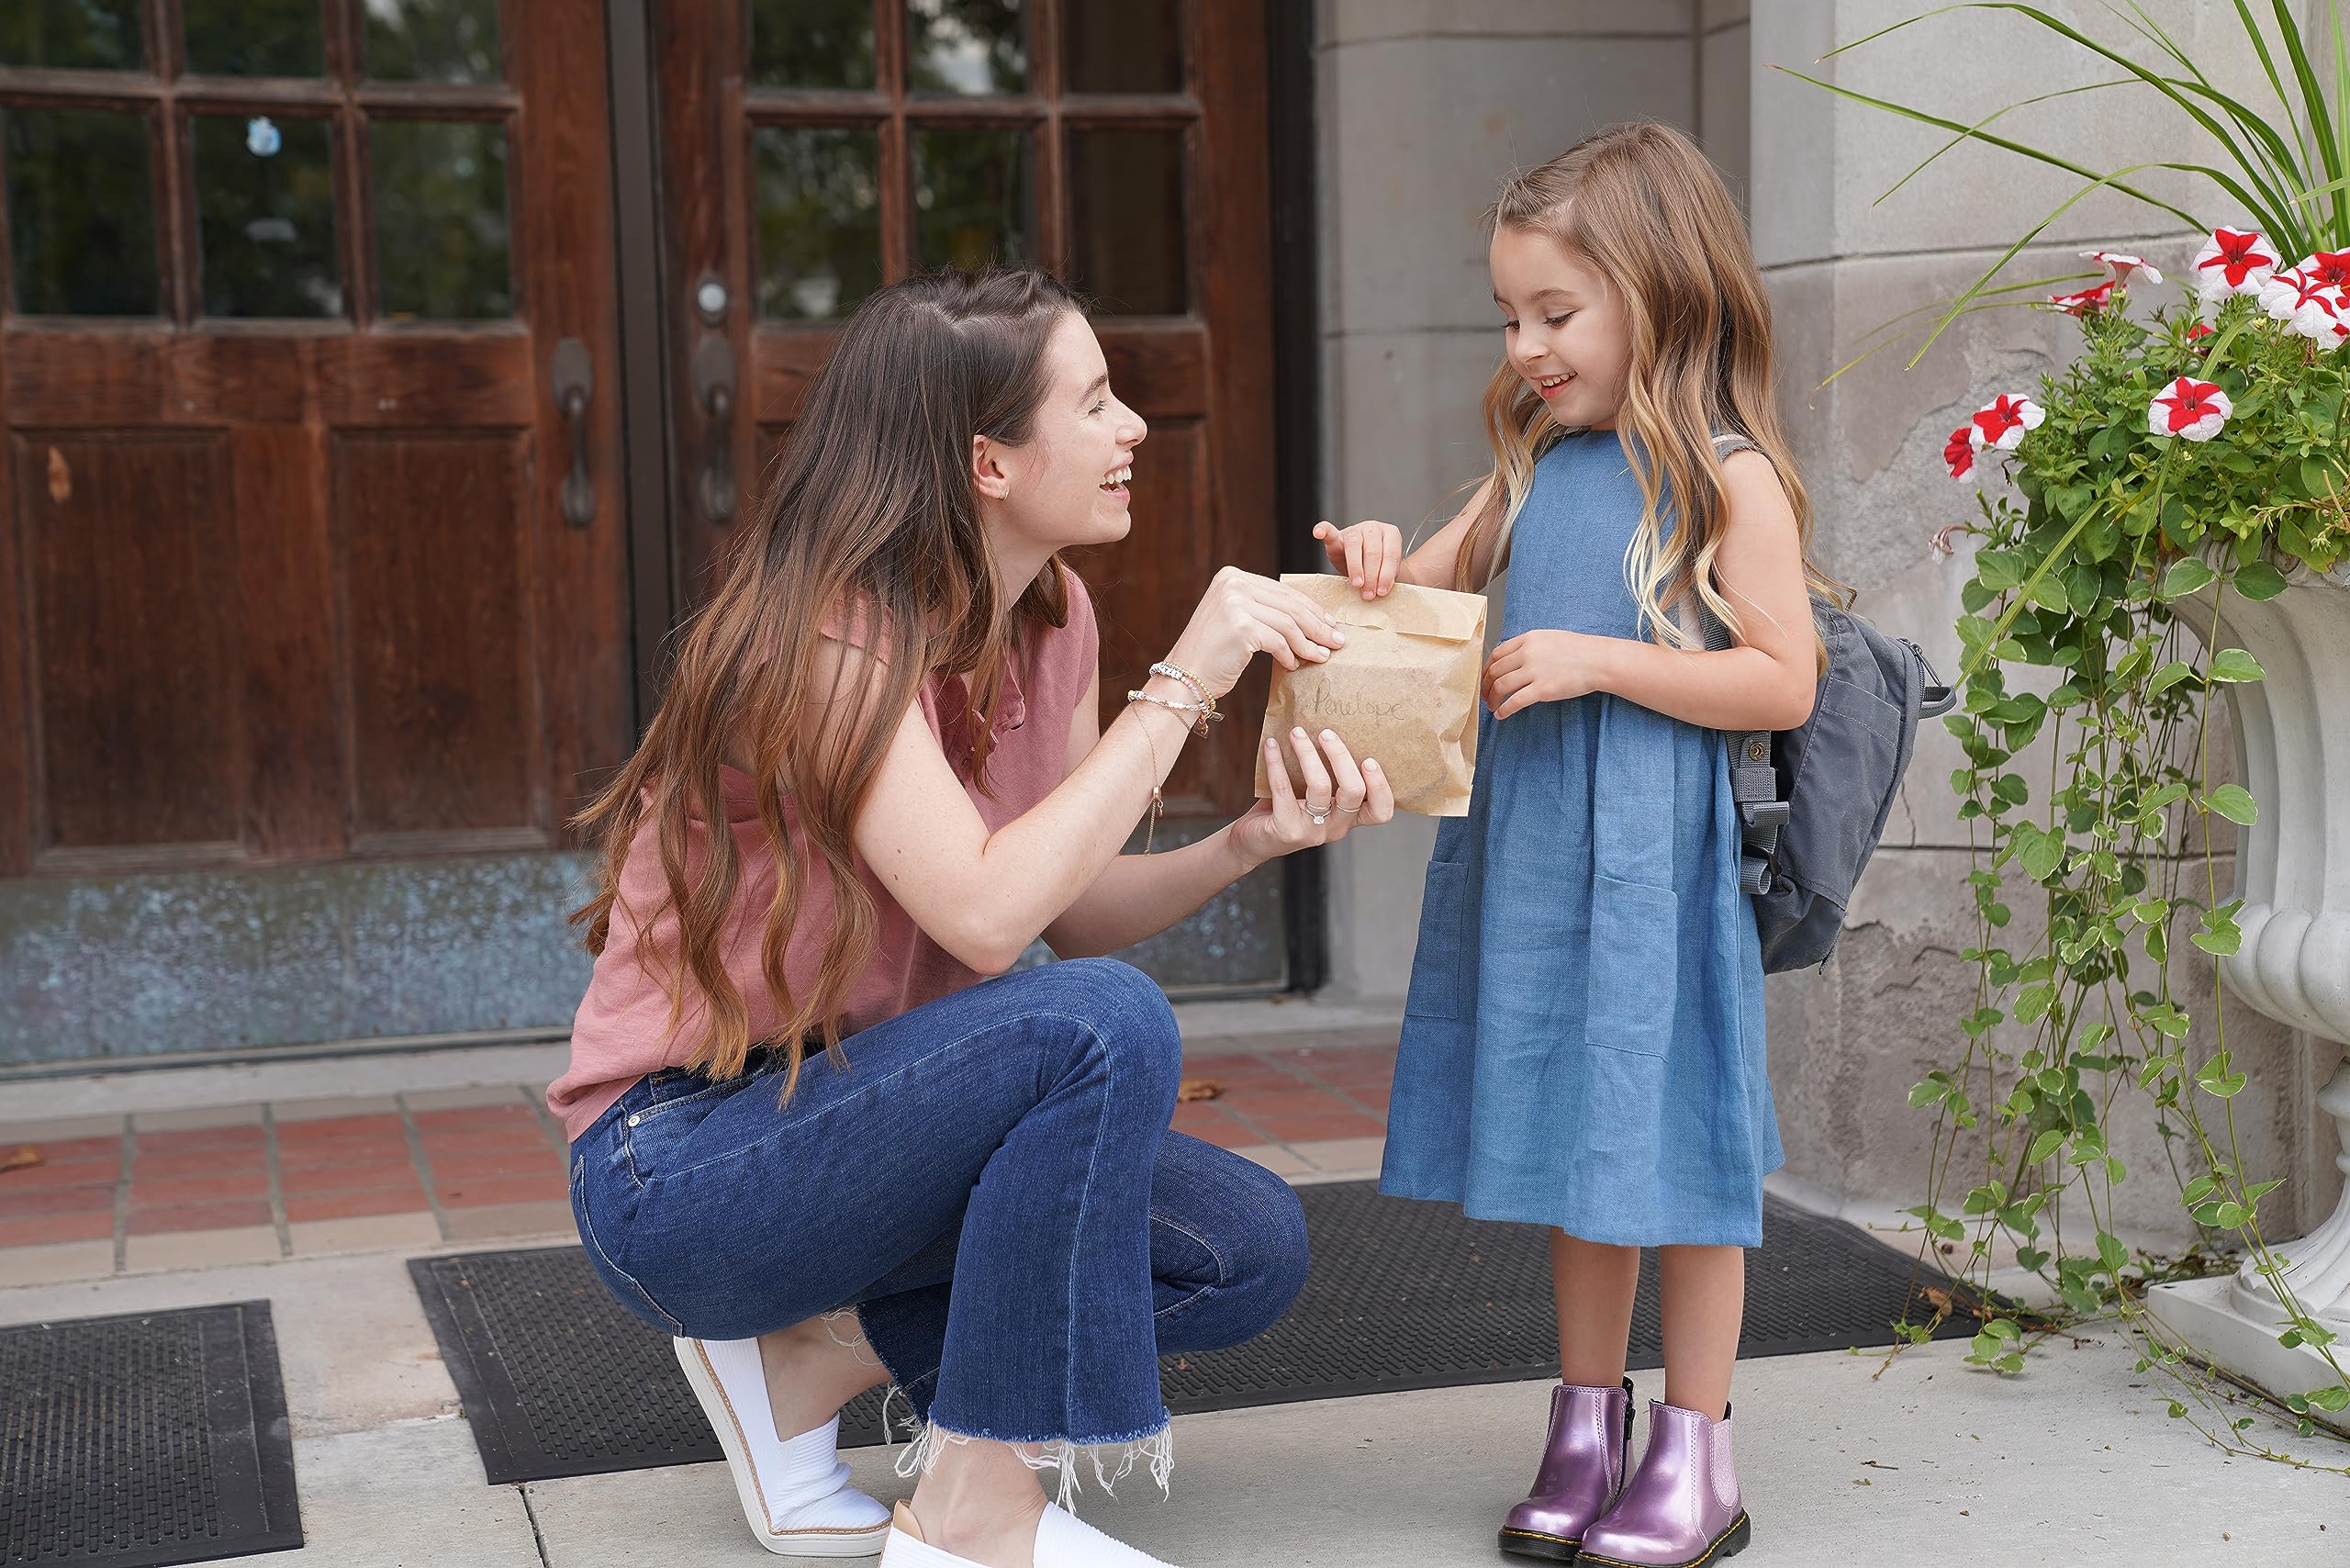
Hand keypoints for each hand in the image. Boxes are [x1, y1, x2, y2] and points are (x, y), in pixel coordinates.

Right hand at [1164, 566, 1346, 698]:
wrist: (1182, 679)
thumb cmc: (1212, 655)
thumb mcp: (1235, 620)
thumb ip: (1263, 610)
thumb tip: (1311, 618)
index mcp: (1231, 576)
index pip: (1282, 591)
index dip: (1310, 608)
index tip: (1329, 622)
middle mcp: (1232, 584)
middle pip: (1289, 605)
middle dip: (1317, 625)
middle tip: (1337, 641)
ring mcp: (1236, 604)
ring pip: (1288, 623)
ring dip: (1309, 643)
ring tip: (1322, 656)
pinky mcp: (1242, 627)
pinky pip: (1279, 641)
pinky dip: (1290, 654)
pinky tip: (1294, 665)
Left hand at [1232, 725, 1396, 866]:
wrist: (1253, 841)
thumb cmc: (1286, 810)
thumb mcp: (1313, 796)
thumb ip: (1327, 775)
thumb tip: (1327, 728)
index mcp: (1349, 818)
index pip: (1380, 812)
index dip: (1380, 787)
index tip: (1369, 759)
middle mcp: (1336, 828)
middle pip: (1353, 791)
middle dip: (1341, 756)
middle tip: (1326, 733)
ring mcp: (1312, 831)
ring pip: (1320, 787)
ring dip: (1308, 753)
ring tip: (1297, 733)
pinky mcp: (1287, 830)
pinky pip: (1284, 789)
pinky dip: (1276, 762)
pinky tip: (1271, 745)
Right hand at [1312, 520, 1406, 599]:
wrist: (1366, 565)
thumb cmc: (1378, 569)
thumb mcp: (1386, 572)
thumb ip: (1385, 578)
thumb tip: (1380, 592)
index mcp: (1391, 534)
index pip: (1391, 554)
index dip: (1386, 574)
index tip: (1381, 591)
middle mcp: (1373, 528)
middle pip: (1373, 551)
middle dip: (1371, 575)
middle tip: (1368, 594)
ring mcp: (1355, 529)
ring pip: (1354, 544)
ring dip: (1356, 567)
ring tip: (1356, 584)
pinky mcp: (1337, 535)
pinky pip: (1329, 531)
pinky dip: (1323, 531)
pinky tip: (1318, 533)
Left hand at [1482, 629, 1610, 719]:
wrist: (1598, 660)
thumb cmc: (1578, 650)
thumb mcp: (1549, 638)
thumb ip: (1529, 646)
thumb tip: (1511, 659)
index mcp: (1527, 639)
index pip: (1496, 654)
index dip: (1486, 669)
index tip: (1485, 678)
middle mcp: (1527, 654)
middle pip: (1495, 671)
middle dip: (1486, 686)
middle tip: (1485, 695)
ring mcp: (1534, 672)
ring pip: (1500, 687)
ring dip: (1492, 699)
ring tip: (1492, 706)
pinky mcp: (1542, 690)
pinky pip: (1514, 702)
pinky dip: (1503, 710)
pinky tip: (1500, 715)